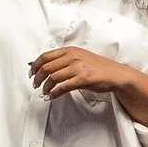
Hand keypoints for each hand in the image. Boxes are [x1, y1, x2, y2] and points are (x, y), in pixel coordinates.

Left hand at [30, 46, 147, 127]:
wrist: (115, 74)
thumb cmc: (96, 67)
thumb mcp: (79, 57)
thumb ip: (61, 59)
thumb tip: (38, 64)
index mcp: (70, 50)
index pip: (45, 56)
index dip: (35, 66)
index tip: (31, 74)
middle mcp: (73, 57)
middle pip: (47, 67)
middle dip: (37, 78)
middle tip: (35, 85)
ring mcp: (78, 67)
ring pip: (53, 78)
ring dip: (45, 87)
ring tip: (44, 92)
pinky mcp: (83, 79)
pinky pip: (63, 87)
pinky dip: (54, 93)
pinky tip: (52, 96)